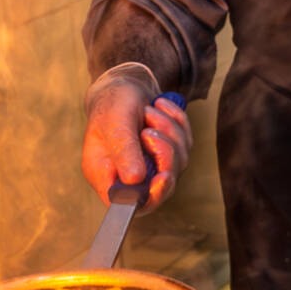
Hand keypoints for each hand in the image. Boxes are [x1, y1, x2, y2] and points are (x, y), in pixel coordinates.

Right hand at [82, 70, 190, 212]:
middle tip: (150, 131)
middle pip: (159, 187)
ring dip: (168, 131)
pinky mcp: (169, 154)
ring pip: (177, 164)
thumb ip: (123, 150)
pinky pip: (185, 145)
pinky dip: (177, 122)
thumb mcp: (114, 122)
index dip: (147, 198)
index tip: (163, 177)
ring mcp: (152, 167)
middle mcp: (128, 176)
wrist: (126, 85)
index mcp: (104, 174)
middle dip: (163, 154)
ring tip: (150, 111)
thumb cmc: (113, 103)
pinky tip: (161, 108)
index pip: (126, 204)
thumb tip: (134, 180)